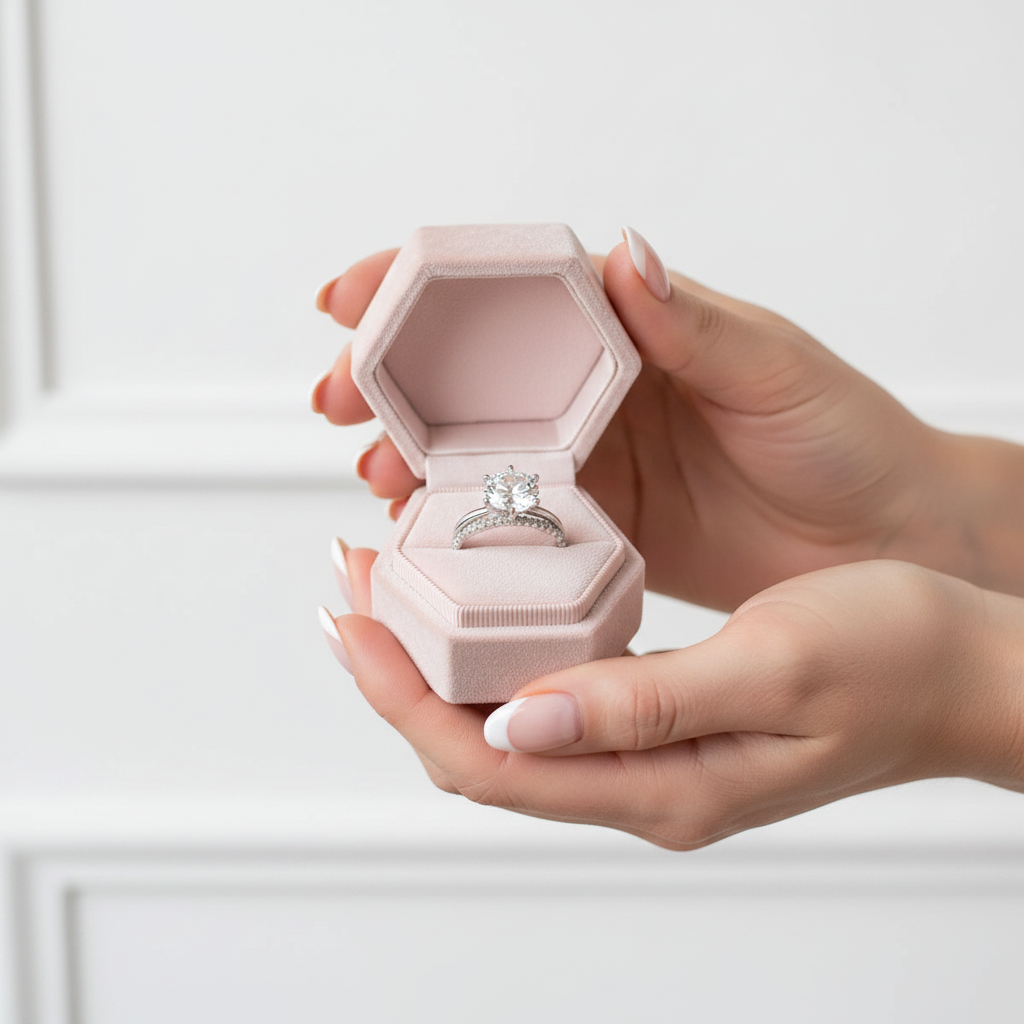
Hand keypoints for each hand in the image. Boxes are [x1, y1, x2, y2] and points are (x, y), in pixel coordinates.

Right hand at [311, 230, 1023, 608]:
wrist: (875, 538)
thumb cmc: (839, 436)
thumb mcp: (769, 367)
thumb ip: (692, 321)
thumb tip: (624, 253)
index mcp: (624, 331)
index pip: (506, 292)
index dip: (417, 285)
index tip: (349, 296)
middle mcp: (589, 392)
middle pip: (465, 374)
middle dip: (386, 379)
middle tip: (334, 401)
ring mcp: (584, 463)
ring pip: (471, 452)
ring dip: (408, 458)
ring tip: (375, 478)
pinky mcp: (592, 530)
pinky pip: (509, 525)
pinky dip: (458, 528)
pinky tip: (422, 537)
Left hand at [322, 550, 1023, 849]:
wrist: (970, 670)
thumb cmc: (894, 655)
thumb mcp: (771, 664)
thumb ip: (643, 703)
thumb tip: (514, 721)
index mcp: (661, 781)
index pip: (486, 759)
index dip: (401, 692)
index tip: (350, 616)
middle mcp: (644, 782)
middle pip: (478, 747)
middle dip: (401, 672)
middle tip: (353, 585)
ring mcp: (655, 757)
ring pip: (508, 724)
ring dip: (442, 660)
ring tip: (397, 585)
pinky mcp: (668, 722)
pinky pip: (555, 699)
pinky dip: (502, 651)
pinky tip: (487, 602)